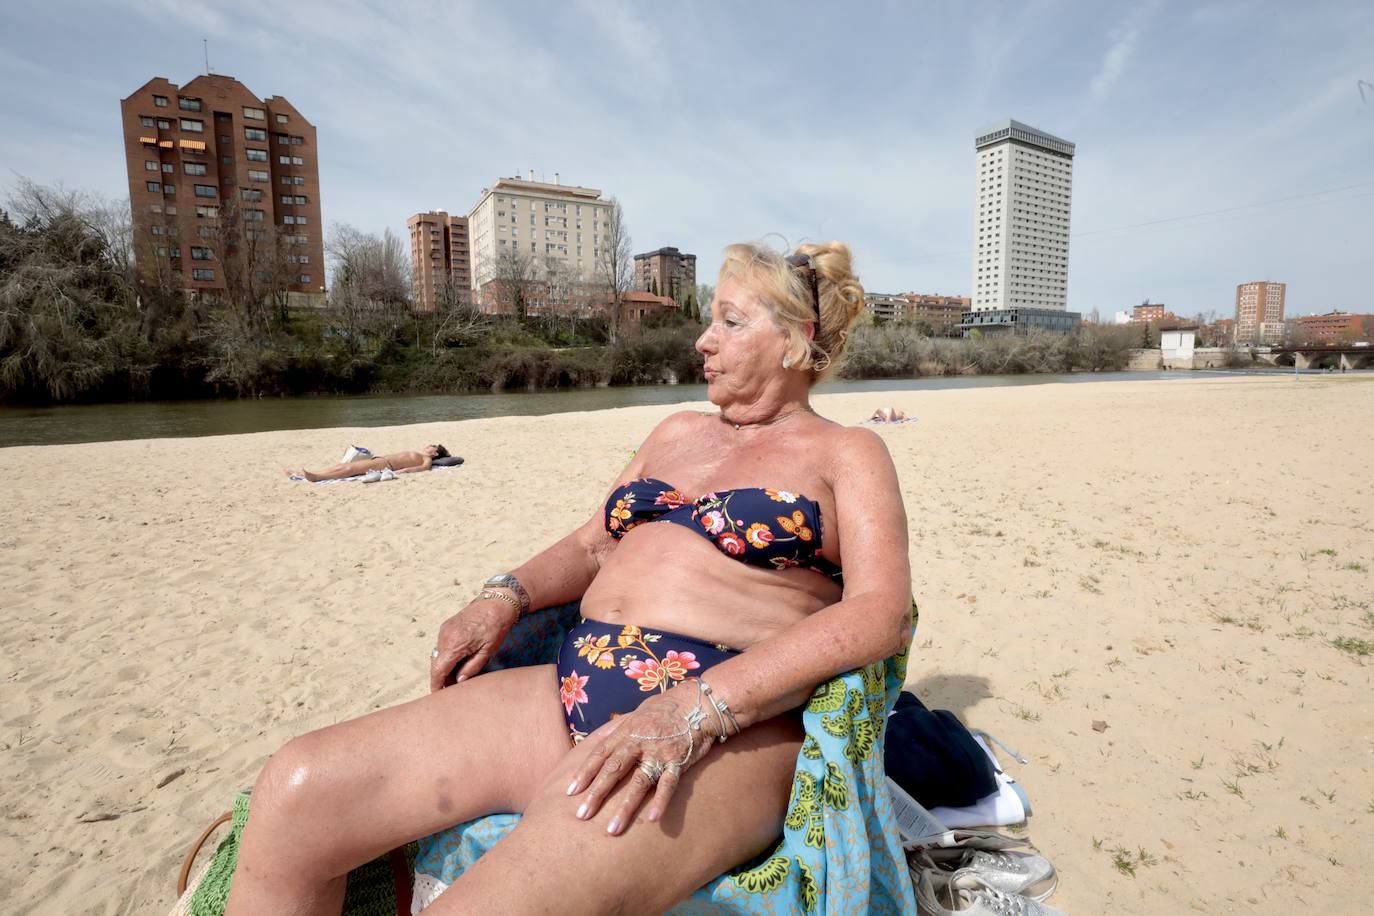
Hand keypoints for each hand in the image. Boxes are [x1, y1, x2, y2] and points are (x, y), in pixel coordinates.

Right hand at [428, 594, 519, 691]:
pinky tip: (459, 660)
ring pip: (439, 655)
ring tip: (459, 674)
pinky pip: (442, 646)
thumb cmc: (495, 627)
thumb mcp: (487, 651)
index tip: (437, 695)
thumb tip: (459, 681)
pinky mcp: (446, 626)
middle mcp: (445, 636)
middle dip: (443, 677)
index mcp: (455, 644)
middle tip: (455, 686)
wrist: (496, 603)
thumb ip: (471, 668)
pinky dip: (447, 655)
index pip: (438, 670)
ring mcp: (444, 630)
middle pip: (437, 664)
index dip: (436, 684)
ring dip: (445, 666)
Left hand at [565, 682, 721, 834]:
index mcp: (627, 731)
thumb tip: (597, 739)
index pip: (600, 754)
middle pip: (613, 770)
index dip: (585, 773)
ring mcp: (659, 753)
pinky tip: (653, 819)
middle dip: (596, 793)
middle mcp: (639, 742)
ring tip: (612, 829)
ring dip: (625, 807)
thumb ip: (617, 727)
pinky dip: (661, 801)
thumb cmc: (666, 707)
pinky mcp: (679, 761)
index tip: (570, 791)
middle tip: (581, 815)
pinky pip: (669, 784)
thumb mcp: (637, 712)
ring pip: (638, 782)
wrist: (699, 702)